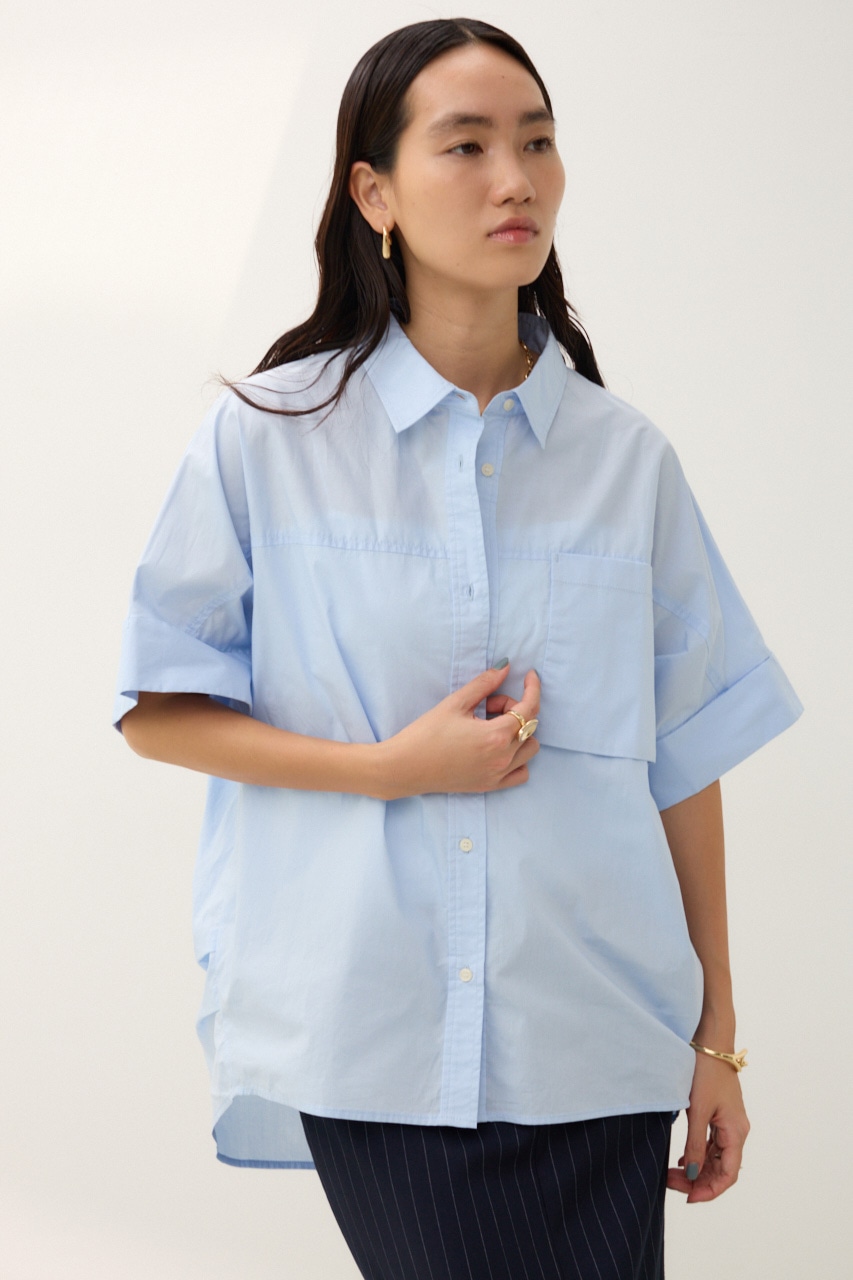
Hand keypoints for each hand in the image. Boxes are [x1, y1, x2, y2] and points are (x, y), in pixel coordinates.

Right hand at [378, 663, 540, 799]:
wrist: (405, 767)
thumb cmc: (426, 733)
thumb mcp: (455, 703)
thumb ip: (484, 684)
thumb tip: (505, 667)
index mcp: (495, 736)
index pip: (528, 708)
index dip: (532, 688)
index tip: (530, 676)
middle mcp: (502, 758)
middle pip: (529, 726)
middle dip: (515, 709)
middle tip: (487, 705)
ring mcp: (498, 775)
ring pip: (530, 749)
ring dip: (519, 733)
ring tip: (491, 726)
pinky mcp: (490, 786)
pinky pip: (521, 773)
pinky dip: (518, 758)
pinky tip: (499, 748)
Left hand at [667, 1051, 749, 1201]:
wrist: (710, 1042)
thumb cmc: (706, 1072)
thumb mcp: (697, 1110)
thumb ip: (695, 1144)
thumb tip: (692, 1175)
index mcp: (736, 1132)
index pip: (728, 1175)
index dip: (710, 1191)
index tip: (687, 1197)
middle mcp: (737, 1131)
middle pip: (721, 1169)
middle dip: (698, 1181)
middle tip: (670, 1183)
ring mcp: (729, 1123)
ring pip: (716, 1158)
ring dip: (697, 1169)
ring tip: (672, 1175)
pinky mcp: (720, 1115)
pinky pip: (712, 1144)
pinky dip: (698, 1155)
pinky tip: (682, 1160)